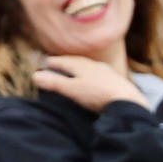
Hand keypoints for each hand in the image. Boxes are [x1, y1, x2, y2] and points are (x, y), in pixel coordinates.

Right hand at [33, 55, 147, 112]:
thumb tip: (35, 76)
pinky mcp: (114, 79)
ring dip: (77, 67)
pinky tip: (92, 79)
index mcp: (80, 65)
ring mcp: (104, 71)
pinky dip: (89, 74)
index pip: (62, 61)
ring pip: (87, 66)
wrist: (127, 100)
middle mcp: (92, 64)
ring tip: (71, 71)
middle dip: (64, 63)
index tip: (43, 62)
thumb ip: (54, 83)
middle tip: (55, 64)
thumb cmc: (97, 94)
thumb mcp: (71, 90)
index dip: (52, 62)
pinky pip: (96, 73)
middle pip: (74, 61)